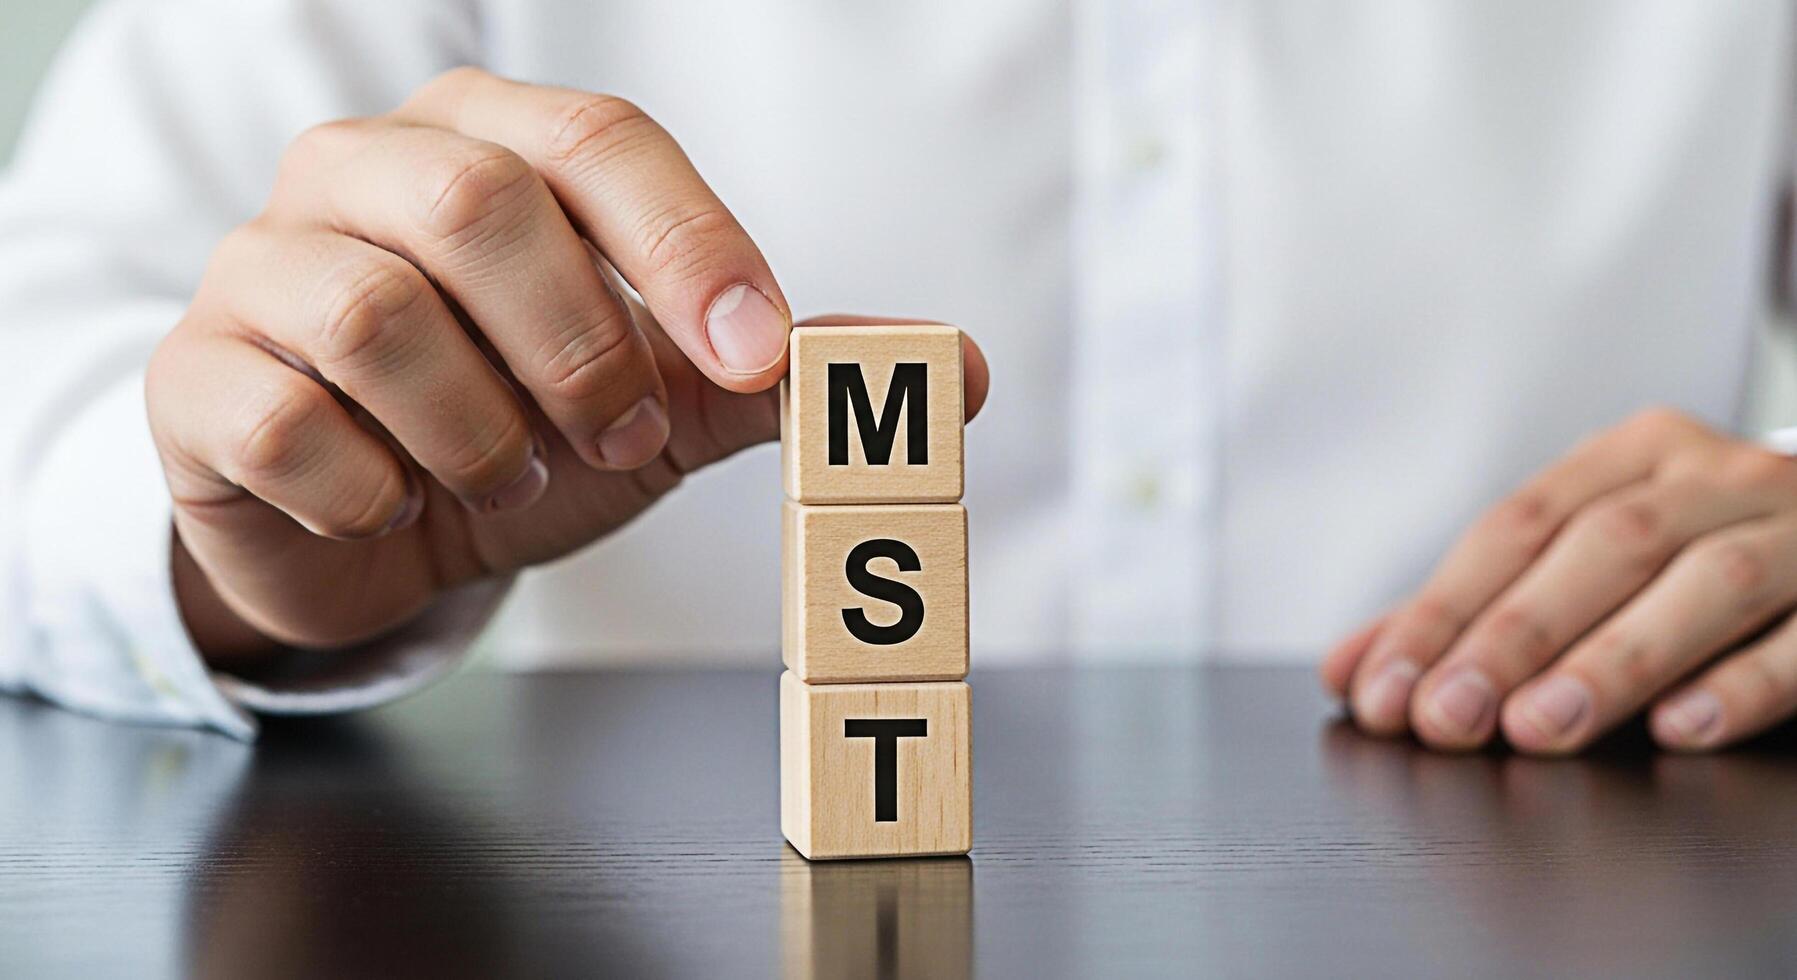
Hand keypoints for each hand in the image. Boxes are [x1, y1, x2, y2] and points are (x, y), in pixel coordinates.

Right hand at [147, 68, 989, 661]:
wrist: (377, 532)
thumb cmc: (525, 430)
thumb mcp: (666, 399)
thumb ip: (787, 377)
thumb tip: (954, 369)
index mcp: (490, 140)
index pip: (599, 140)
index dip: (690, 244)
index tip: (758, 353)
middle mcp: (364, 172)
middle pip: (476, 208)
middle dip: (578, 349)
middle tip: (619, 439)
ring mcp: (259, 264)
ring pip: (370, 315)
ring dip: (477, 434)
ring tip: (505, 476)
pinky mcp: (192, 375)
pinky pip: (281, 419)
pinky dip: (368, 489)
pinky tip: (391, 500)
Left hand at [1321, 408, 1796, 753]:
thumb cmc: (1693, 559)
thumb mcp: (1584, 563)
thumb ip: (1469, 615)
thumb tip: (1350, 672)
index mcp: (1637, 455)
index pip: (1517, 523)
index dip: (1442, 608)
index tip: (1382, 688)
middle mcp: (1718, 479)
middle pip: (1605, 546)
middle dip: (1513, 637)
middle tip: (1446, 717)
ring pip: (1710, 584)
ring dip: (1613, 660)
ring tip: (1537, 725)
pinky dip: (1742, 684)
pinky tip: (1679, 727)